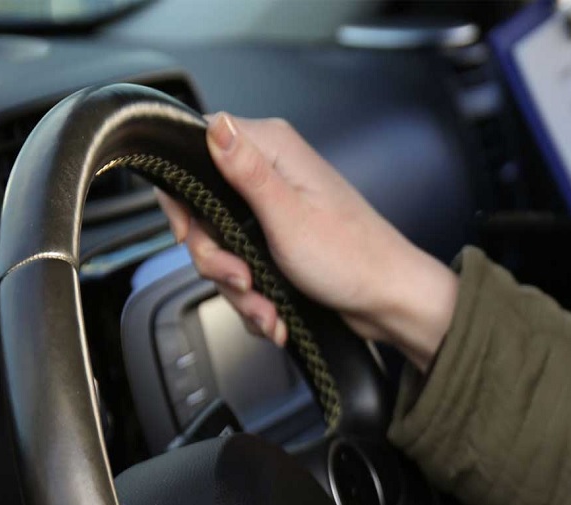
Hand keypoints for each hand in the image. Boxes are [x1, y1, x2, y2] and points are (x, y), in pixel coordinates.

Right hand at [156, 113, 458, 371]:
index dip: (182, 193)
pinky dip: (254, 298)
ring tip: (267, 308)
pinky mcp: (276, 241)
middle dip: (216, 258)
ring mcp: (273, 209)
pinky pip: (242, 268)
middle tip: (242, 280)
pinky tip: (275, 314)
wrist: (388, 301)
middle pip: (203, 209)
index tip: (190, 232)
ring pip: (222, 247)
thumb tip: (214, 124)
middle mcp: (271, 173)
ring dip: (239, 289)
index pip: (196, 146)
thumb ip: (246, 170)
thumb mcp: (288, 216)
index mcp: (273, 150)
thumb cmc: (352, 259)